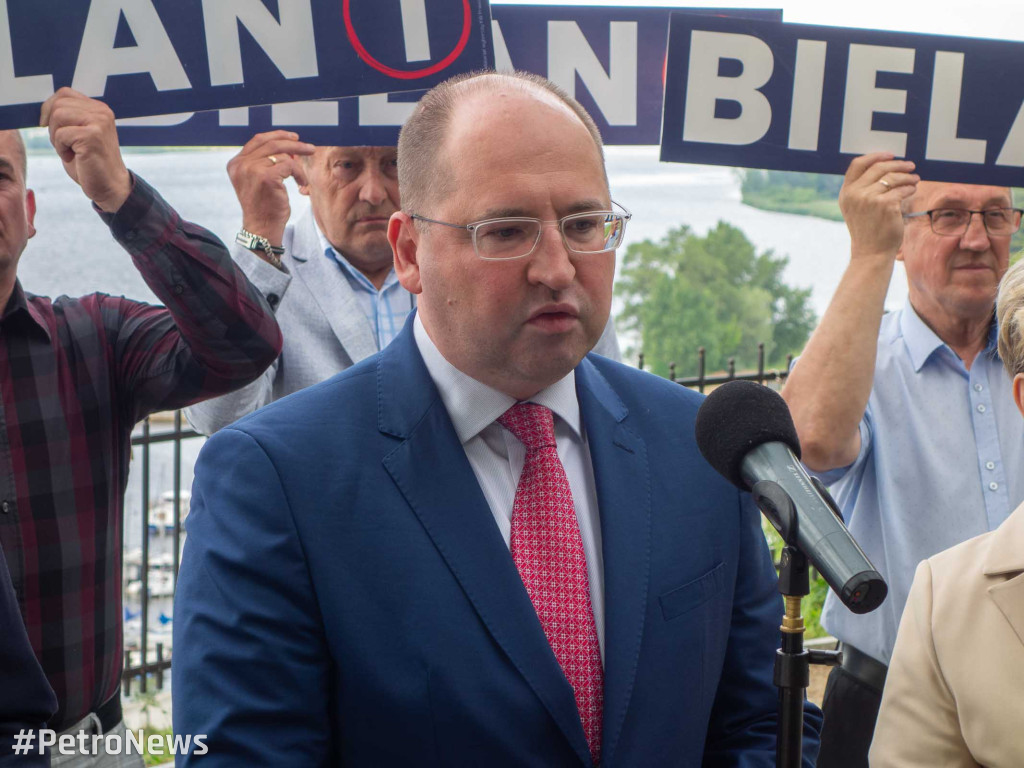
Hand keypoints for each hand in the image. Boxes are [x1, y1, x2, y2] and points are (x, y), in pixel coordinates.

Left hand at [39, 88, 132, 212]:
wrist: (110, 186)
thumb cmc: (90, 162)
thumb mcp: (79, 133)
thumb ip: (69, 116)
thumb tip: (43, 107)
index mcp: (99, 109)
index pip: (64, 93)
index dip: (49, 107)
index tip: (48, 126)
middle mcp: (102, 112)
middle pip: (58, 104)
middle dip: (52, 125)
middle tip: (63, 144)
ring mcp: (99, 123)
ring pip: (57, 116)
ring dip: (55, 137)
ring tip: (68, 150)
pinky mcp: (92, 136)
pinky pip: (61, 134)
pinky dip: (60, 149)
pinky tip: (73, 157)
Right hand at [228, 131, 315, 246]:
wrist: (262, 228)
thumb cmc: (264, 206)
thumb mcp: (258, 180)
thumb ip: (264, 162)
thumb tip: (288, 146)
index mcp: (235, 163)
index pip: (257, 140)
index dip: (277, 136)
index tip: (294, 138)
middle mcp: (240, 165)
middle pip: (271, 143)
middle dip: (294, 144)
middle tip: (309, 149)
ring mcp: (252, 170)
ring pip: (282, 155)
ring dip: (297, 165)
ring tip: (301, 178)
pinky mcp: (266, 177)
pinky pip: (290, 166)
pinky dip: (299, 174)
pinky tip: (301, 184)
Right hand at [838, 153, 918, 260]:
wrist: (871, 252)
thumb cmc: (867, 230)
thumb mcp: (856, 208)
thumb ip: (862, 189)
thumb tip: (885, 167)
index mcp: (846, 193)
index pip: (858, 164)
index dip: (875, 156)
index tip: (890, 155)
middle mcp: (855, 194)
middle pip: (878, 167)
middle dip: (898, 164)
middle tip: (910, 166)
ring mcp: (869, 199)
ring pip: (893, 177)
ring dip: (907, 176)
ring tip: (915, 179)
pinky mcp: (886, 205)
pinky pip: (902, 189)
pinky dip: (909, 188)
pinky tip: (912, 190)